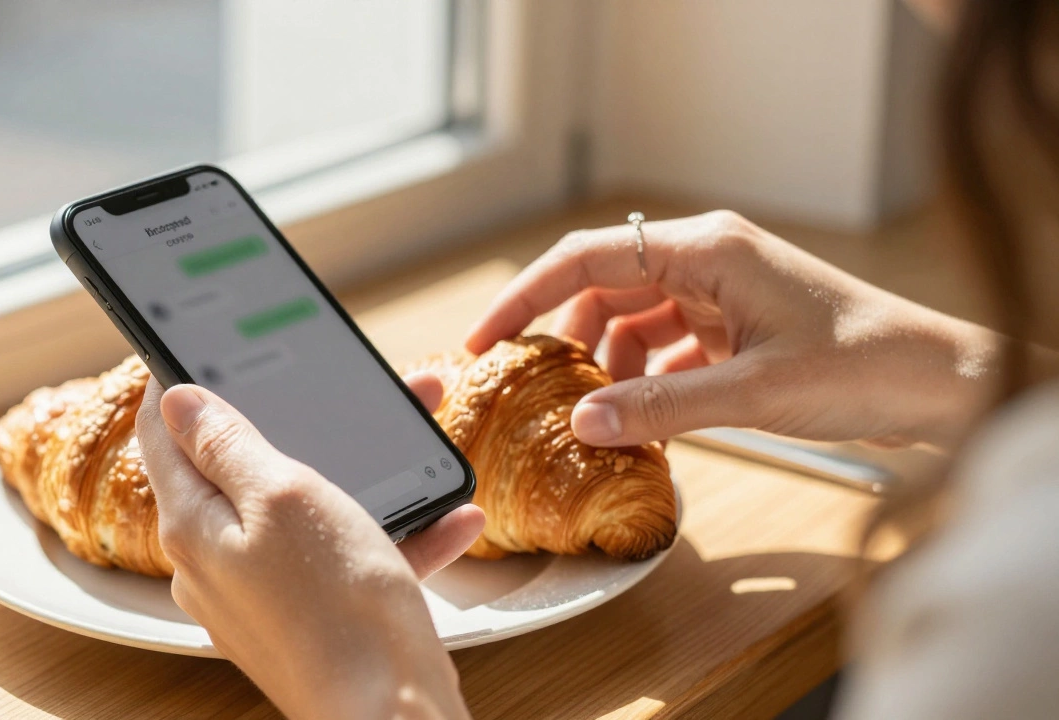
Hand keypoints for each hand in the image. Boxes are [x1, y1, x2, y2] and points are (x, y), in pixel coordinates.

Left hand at [134, 372, 478, 719]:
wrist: (392, 716)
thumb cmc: (339, 607)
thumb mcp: (284, 496)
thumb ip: (227, 444)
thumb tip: (176, 400)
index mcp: (196, 525)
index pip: (163, 435)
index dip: (174, 383)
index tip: (192, 346)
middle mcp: (218, 561)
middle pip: (243, 468)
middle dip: (295, 421)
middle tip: (335, 388)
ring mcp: (265, 593)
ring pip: (307, 509)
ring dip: (361, 473)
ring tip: (418, 440)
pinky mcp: (310, 618)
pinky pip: (345, 559)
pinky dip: (392, 535)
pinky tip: (450, 518)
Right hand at [466, 210, 996, 447]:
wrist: (938, 383)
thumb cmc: (862, 366)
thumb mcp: (751, 393)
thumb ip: (659, 408)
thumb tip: (580, 424)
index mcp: (706, 250)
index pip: (588, 257)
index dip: (526, 297)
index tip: (485, 340)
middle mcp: (708, 260)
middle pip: (604, 289)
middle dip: (567, 339)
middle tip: (534, 391)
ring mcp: (722, 293)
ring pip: (633, 321)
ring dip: (608, 366)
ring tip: (591, 415)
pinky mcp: (736, 327)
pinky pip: (667, 347)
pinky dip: (644, 380)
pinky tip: (637, 419)